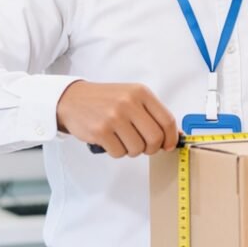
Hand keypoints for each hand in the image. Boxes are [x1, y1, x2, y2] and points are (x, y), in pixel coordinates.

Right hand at [56, 81, 179, 157]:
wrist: (73, 99)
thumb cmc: (106, 101)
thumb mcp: (132, 98)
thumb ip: (153, 114)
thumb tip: (175, 135)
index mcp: (141, 93)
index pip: (167, 120)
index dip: (171, 138)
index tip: (168, 145)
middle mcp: (129, 103)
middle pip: (155, 138)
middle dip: (152, 148)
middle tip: (144, 146)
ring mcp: (114, 117)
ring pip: (137, 149)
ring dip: (132, 150)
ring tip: (123, 140)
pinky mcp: (100, 131)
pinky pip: (119, 153)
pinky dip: (117, 152)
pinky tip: (111, 141)